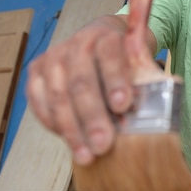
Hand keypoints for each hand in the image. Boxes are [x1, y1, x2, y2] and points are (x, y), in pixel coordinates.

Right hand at [26, 0, 160, 165]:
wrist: (104, 36)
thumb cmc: (127, 55)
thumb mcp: (141, 58)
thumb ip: (144, 77)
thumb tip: (154, 113)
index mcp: (107, 36)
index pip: (110, 56)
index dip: (115, 81)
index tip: (123, 106)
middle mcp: (77, 44)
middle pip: (81, 82)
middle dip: (93, 117)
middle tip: (104, 144)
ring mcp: (53, 57)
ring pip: (58, 96)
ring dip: (72, 129)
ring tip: (86, 154)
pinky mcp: (37, 72)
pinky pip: (38, 101)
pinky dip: (53, 123)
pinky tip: (69, 141)